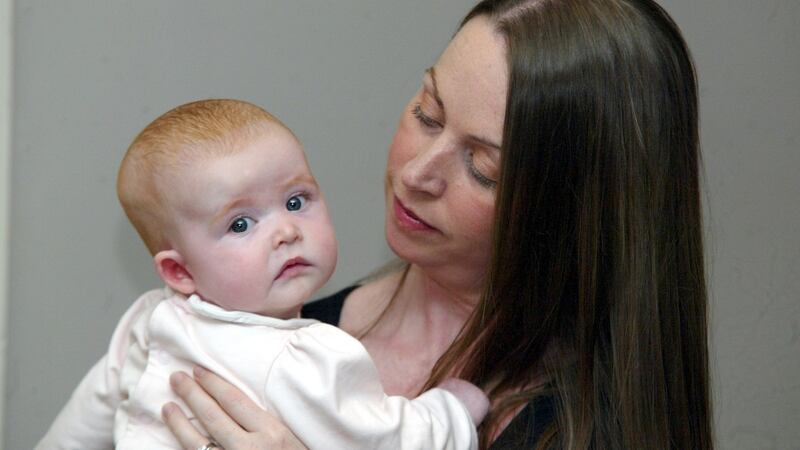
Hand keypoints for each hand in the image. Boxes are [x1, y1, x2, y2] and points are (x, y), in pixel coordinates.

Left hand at [163, 365, 307, 449]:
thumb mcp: (288, 439)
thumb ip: (264, 425)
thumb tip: (233, 405)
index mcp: (271, 433)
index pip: (234, 400)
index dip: (213, 383)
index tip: (198, 371)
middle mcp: (250, 449)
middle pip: (213, 416)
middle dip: (192, 394)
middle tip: (176, 378)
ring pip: (198, 442)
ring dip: (179, 423)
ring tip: (167, 407)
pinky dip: (186, 449)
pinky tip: (177, 440)